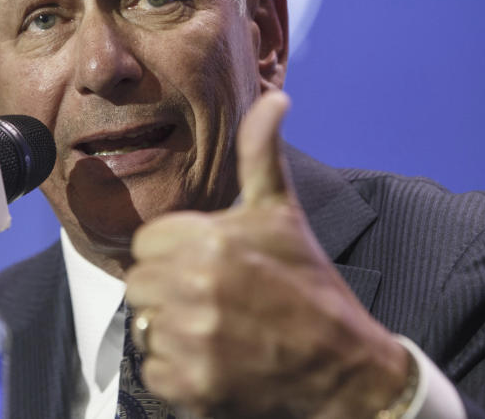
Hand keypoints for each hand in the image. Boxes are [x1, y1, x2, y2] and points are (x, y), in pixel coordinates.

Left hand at [125, 91, 410, 417]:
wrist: (344, 365)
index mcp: (210, 240)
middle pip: (140, 284)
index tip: (205, 265)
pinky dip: (178, 372)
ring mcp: (194, 340)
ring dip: (172, 331)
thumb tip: (275, 98)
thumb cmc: (309, 285)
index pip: (147, 243)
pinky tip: (216, 361)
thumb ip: (261, 153)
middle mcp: (197, 288)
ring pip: (145, 326)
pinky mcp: (193, 386)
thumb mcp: (282, 212)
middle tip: (213, 298)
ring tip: (218, 328)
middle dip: (169, 290)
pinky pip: (154, 371)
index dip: (173, 253)